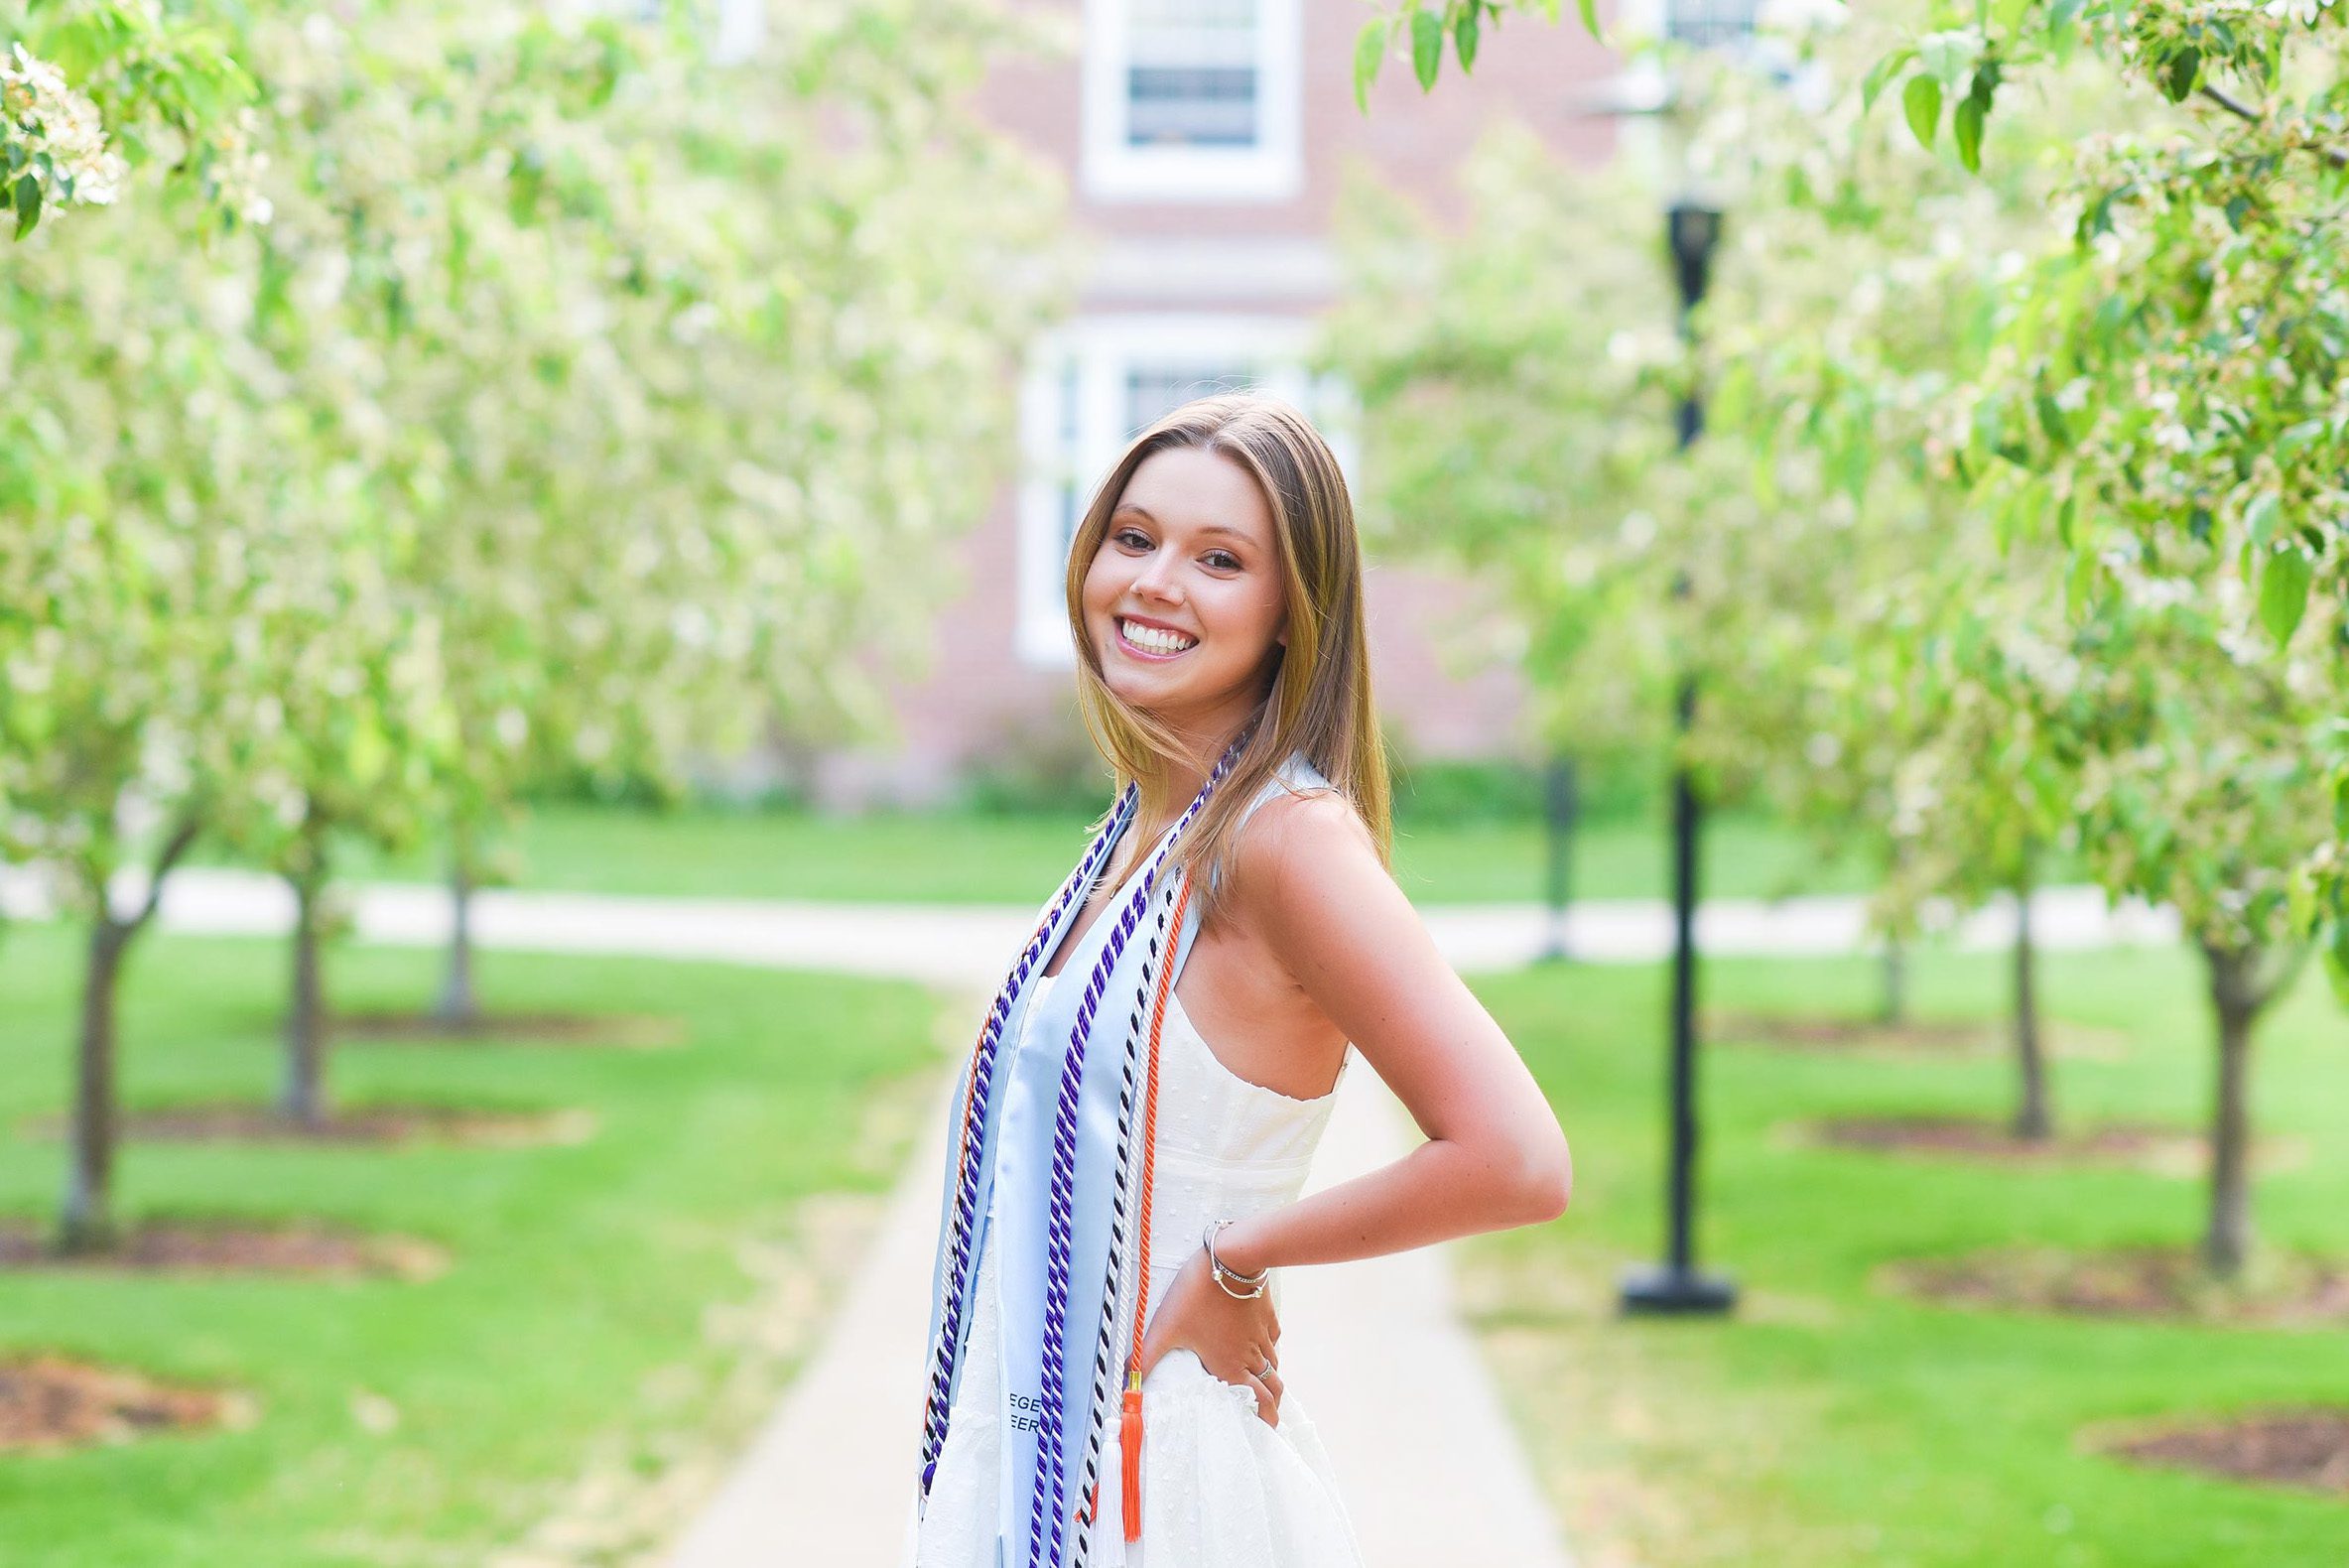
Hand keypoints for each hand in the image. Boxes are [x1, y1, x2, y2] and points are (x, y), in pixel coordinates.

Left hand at [1136, 1246, 1282, 1426]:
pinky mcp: (1266, 1315)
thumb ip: (1146, 1355)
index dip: (1266, 1420)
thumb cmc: (1198, 1295)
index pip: (1258, 1402)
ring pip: (1274, 1364)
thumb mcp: (1166, 1326)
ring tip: (1262, 1385)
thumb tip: (1127, 1380)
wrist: (1231, 1258)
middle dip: (1273, 1406)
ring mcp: (1261, 1335)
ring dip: (1270, 1378)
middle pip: (1274, 1388)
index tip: (1266, 1432)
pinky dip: (1269, 1349)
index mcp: (1230, 1366)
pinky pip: (1272, 1339)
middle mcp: (1251, 1355)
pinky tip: (1259, 1346)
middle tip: (1269, 1416)